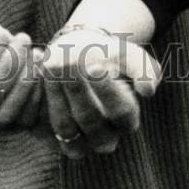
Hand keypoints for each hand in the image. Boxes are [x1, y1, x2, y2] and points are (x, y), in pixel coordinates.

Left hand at [40, 26, 160, 157]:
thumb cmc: (112, 55)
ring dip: (57, 93)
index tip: (95, 64)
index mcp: (127, 119)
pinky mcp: (55, 133)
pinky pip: (45, 122)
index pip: (121, 111)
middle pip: (90, 119)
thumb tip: (147, 90)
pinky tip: (41, 69)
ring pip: (66, 124)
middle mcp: (104, 136)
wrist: (83, 50)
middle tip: (69, 61)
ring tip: (52, 63)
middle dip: (78, 88)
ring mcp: (78, 138)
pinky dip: (42, 97)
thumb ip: (144, 70)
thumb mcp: (132, 56)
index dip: (107, 90)